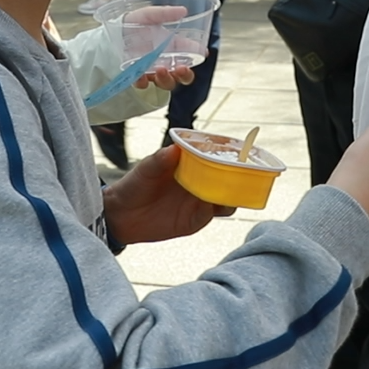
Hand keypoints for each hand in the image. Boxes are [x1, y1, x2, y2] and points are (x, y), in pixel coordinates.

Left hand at [104, 144, 232, 244]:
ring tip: (236, 188)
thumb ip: (159, 161)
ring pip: (228, 195)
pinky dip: (223, 208)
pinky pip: (216, 213)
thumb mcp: (144, 170)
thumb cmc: (133, 186)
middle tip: (246, 171)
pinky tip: (219, 204)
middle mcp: (199, 180)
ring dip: (235, 191)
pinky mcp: (197, 218)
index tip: (239, 150)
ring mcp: (200, 199)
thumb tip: (173, 150)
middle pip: (227, 175)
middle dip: (239, 173)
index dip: (229, 152)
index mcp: (188, 163)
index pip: (214, 154)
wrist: (122, 216)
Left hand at [117, 5, 206, 86]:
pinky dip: (143, 83)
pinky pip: (143, 84)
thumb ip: (165, 13)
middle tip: (181, 68)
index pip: (190, 54)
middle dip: (185, 75)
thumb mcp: (149, 14)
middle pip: (182, 75)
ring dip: (167, 79)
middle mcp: (165, 60)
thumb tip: (183, 11)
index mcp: (172, 46)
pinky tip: (141, 77)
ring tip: (161, 69)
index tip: (202, 53)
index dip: (198, 56)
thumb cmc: (134, 22)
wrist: (113, 30)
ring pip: (166, 82)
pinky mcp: (137, 75)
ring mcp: (152, 69)